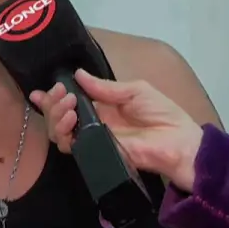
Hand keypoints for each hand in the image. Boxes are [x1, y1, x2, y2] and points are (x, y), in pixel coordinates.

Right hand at [29, 69, 202, 190]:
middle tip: (60, 93)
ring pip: (59, 131)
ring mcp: (92, 139)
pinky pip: (71, 147)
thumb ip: (106, 87)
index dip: (54, 95)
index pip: (70, 101)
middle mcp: (92, 123)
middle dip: (53, 103)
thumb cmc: (163, 114)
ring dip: (56, 115)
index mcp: (102, 106)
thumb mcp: (136, 91)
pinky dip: (64, 132)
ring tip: (68, 106)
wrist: (180, 143)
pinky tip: (71, 118)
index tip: (49, 87)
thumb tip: (78, 74)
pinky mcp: (96, 153)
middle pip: (58, 116)